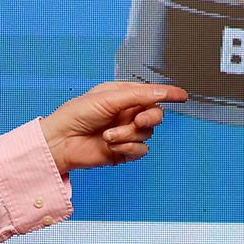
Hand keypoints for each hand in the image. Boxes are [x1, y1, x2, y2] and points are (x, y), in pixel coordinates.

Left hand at [39, 81, 186, 173]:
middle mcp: (126, 113)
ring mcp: (125, 133)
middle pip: (155, 115)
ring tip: (108, 136)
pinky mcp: (123, 152)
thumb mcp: (109, 98)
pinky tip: (112, 146)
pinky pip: (141, 151)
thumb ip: (139, 95)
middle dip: (149, 117)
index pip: (150, 93)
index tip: (182, 96)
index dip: (166, 94)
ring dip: (129, 135)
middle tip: (137, 120)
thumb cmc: (77, 114)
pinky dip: (128, 149)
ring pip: (147, 134)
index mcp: (122, 96)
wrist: (61, 142)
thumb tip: (164, 91)